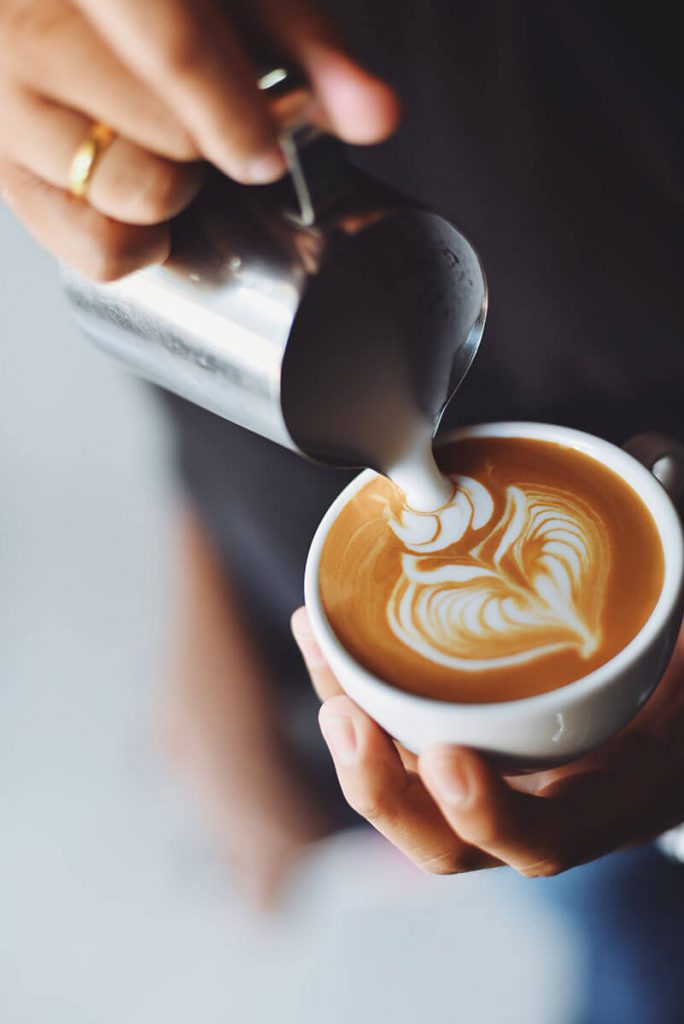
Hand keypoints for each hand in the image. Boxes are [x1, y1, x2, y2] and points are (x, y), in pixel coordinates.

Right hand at [0, 0, 398, 278]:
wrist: (73, 8)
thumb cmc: (152, 1)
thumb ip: (308, 45)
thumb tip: (374, 116)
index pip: (173, 48)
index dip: (235, 115)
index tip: (268, 152)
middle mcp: (26, 24)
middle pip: (157, 135)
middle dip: (209, 150)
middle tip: (218, 129)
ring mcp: (3, 97)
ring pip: (117, 191)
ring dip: (172, 193)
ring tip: (172, 154)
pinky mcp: (1, 164)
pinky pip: (86, 244)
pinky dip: (132, 245)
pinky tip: (143, 203)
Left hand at [291, 607, 683, 875]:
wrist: (665, 731)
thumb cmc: (677, 684)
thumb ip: (667, 579)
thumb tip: (650, 457)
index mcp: (608, 798)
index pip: (543, 839)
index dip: (489, 814)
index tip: (447, 759)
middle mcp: (540, 806)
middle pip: (446, 842)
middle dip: (383, 788)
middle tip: (345, 716)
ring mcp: (493, 784)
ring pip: (405, 793)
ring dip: (350, 736)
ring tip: (315, 649)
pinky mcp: (459, 751)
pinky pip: (392, 740)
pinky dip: (350, 689)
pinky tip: (318, 628)